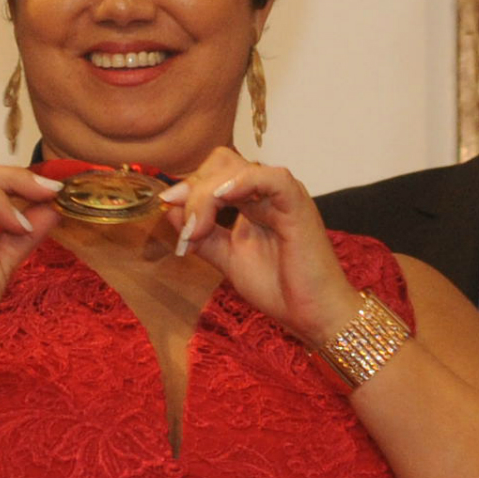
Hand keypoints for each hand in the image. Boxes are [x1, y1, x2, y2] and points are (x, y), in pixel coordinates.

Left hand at [162, 148, 363, 346]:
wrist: (312, 315)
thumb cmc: (279, 288)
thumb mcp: (228, 259)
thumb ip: (202, 236)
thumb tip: (171, 211)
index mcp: (252, 201)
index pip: (214, 173)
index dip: (188, 186)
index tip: (166, 205)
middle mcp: (267, 192)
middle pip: (221, 162)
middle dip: (194, 187)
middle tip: (185, 224)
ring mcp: (283, 195)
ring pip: (238, 168)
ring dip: (208, 193)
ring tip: (198, 228)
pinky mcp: (298, 204)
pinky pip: (271, 178)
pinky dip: (243, 182)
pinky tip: (223, 198)